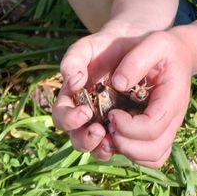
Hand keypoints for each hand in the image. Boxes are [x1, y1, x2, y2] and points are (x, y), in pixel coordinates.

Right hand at [51, 26, 147, 159]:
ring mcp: (106, 125)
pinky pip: (125, 149)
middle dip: (86, 140)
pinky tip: (134, 138)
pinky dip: (128, 149)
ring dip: (104, 148)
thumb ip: (74, 59)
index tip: (85, 111)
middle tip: (100, 131)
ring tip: (115, 140)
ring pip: (99, 149)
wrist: (134, 47)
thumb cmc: (106, 46)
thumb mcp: (88, 46)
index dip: (70, 120)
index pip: (62, 118)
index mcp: (72, 100)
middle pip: (78, 140)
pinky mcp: (128, 131)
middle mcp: (87, 117)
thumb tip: (72, 82)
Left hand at [105, 29, 193, 166]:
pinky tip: (115, 135)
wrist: (177, 54)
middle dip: (125, 144)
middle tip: (106, 126)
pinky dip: (131, 153)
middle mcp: (172, 120)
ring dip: (126, 152)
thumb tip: (118, 83)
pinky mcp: (157, 132)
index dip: (127, 127)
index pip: (151, 128)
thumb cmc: (164, 48)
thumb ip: (137, 60)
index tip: (111, 114)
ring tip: (108, 133)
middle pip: (153, 152)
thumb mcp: (154, 43)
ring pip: (151, 158)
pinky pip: (150, 157)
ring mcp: (166, 129)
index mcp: (172, 100)